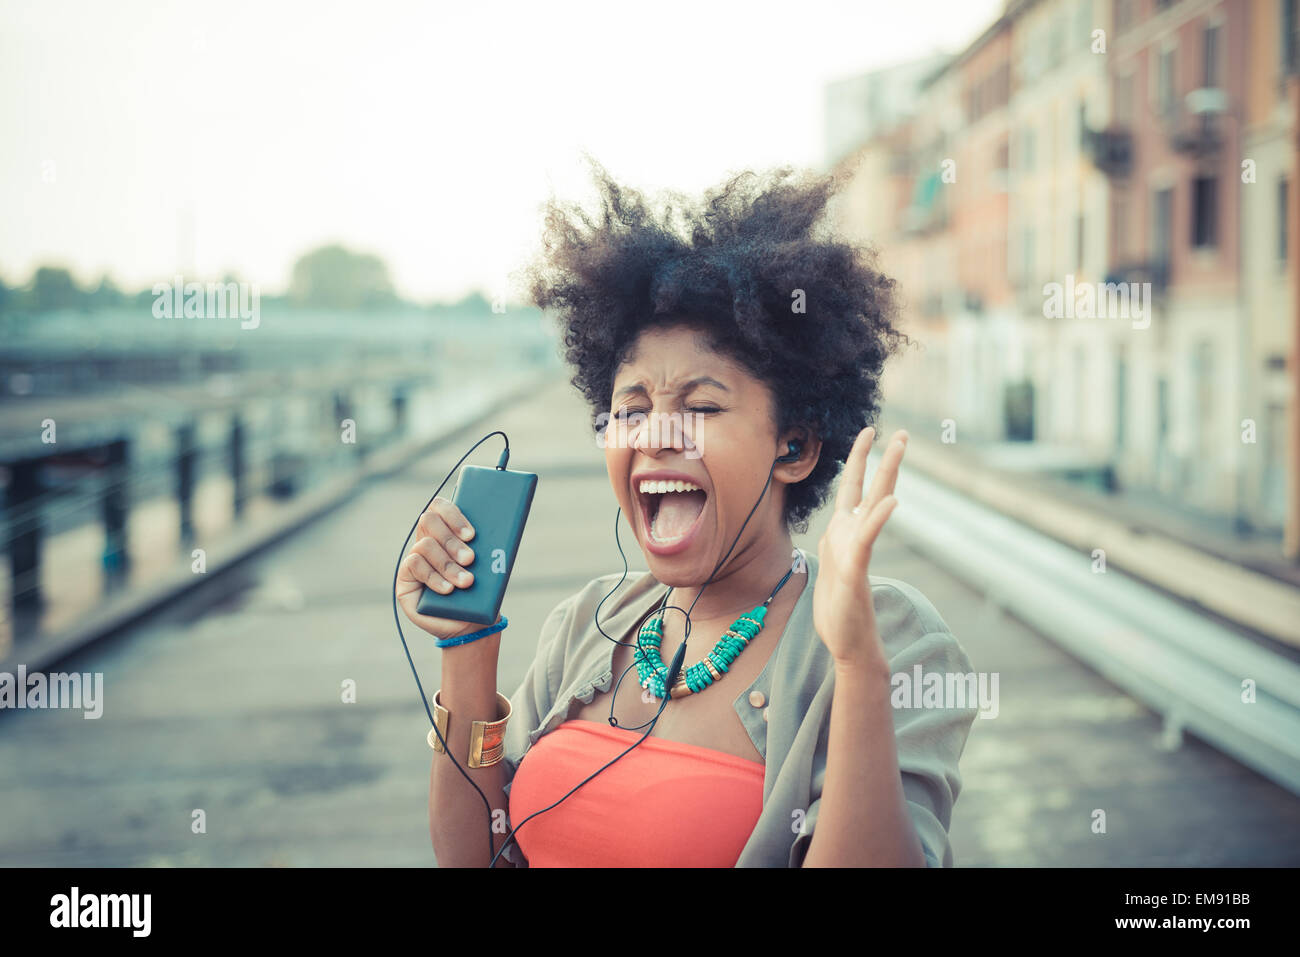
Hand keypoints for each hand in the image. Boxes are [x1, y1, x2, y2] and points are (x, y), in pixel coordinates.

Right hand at [396, 495, 491, 641]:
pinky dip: (434, 577)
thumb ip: (485, 548)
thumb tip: (494, 531)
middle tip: (471, 559)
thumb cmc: (480, 592)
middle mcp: (429, 540)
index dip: (454, 515)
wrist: (470, 623)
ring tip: (466, 582)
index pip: (441, 507)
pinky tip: (448, 589)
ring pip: (425, 545)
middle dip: (452, 540)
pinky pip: (415, 564)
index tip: (472, 534)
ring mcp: (415, 557)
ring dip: (448, 564)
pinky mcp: (406, 577)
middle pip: (429, 520)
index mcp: (448, 530)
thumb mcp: (487, 569)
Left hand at [813, 426, 906, 670]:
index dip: (860, 459)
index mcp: (845, 531)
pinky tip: (892, 502)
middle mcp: (854, 535)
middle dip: (886, 460)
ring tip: (899, 448)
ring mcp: (857, 550)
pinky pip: (866, 540)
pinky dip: (878, 520)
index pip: (854, 487)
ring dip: (887, 475)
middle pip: (873, 489)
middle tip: (902, 432)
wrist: (847, 644)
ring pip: (874, 505)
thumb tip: (841, 525)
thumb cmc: (839, 609)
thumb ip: (838, 541)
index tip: (869, 431)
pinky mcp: (855, 571)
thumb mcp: (831, 564)